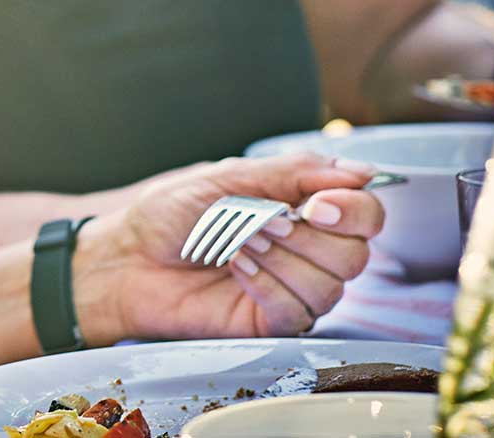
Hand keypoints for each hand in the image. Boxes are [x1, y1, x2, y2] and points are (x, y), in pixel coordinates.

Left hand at [71, 152, 384, 341]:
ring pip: (332, 287)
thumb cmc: (170, 213)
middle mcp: (307, 250)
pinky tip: (236, 269)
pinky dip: (266, 287)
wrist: (126, 257)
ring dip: (283, 260)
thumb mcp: (230, 177)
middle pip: (357, 254)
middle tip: (266, 222)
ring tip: (240, 243)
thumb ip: (294, 172)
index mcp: (304, 208)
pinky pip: (298, 312)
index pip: (366, 215)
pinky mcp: (272, 323)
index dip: (354, 209)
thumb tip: (360, 171)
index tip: (317, 203)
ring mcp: (292, 288)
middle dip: (310, 236)